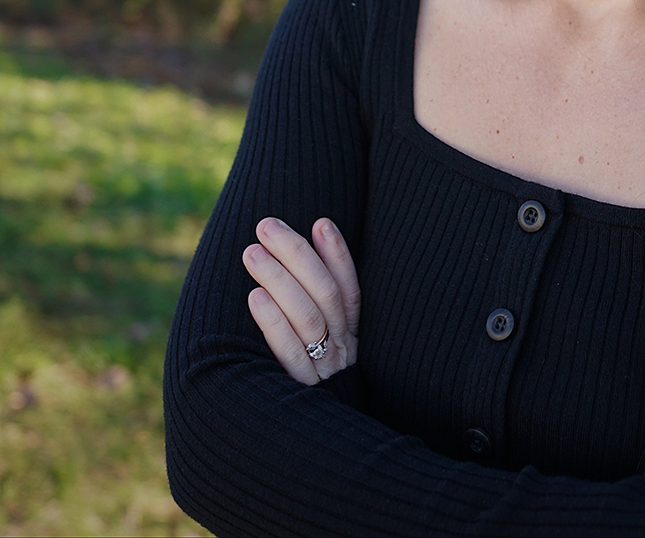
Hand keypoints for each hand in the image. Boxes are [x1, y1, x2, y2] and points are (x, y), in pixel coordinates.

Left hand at [242, 216, 359, 384]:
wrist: (324, 465)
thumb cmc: (318, 399)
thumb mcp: (330, 359)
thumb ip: (321, 320)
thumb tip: (302, 266)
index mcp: (352, 339)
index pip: (350, 289)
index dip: (338, 254)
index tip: (321, 221)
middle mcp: (342, 353)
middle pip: (326, 294)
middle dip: (296, 254)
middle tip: (265, 225)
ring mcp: (323, 374)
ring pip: (309, 317)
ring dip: (280, 279)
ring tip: (252, 252)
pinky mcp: (300, 395)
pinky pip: (289, 355)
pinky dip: (273, 324)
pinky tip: (254, 298)